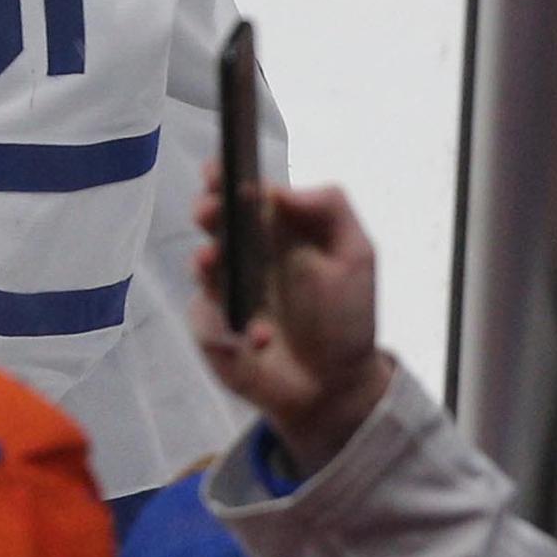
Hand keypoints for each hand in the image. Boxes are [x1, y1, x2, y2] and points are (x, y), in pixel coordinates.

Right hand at [194, 172, 391, 475]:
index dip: (227, 177)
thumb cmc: (345, 315)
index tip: (218, 171)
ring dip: (206, 264)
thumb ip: (330, 208)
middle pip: (213, 222)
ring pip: (201, 266)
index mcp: (276, 231)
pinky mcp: (212, 329)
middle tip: (209, 212)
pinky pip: (204, 318)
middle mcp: (244, 255)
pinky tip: (260, 339)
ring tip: (213, 262)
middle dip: (207, 211)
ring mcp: (224, 292)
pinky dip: (228, 327)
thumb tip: (281, 189)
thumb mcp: (355, 255)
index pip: (244, 193)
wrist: (333, 384)